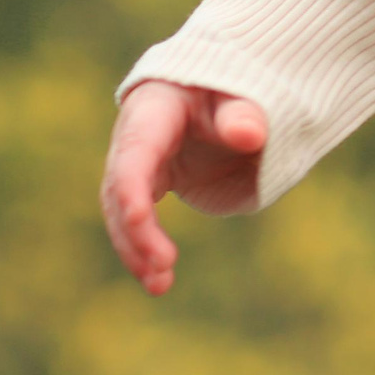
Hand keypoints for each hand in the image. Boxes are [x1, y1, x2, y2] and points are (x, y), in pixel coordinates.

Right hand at [99, 80, 268, 295]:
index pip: (135, 154)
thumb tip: (252, 135)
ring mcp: (137, 165)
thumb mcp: (238, 94)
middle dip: (137, 231)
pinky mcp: (149, 185)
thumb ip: (243, 114)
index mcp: (150, 112)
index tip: (142, 220)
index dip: (133, 189)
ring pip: (123, 213)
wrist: (219, 92)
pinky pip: (138, 222)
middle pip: (122, 190)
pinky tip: (160, 279)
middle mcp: (132, 141)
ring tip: (160, 285)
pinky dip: (146, 249)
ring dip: (137, 250)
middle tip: (163, 265)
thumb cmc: (227, 88)